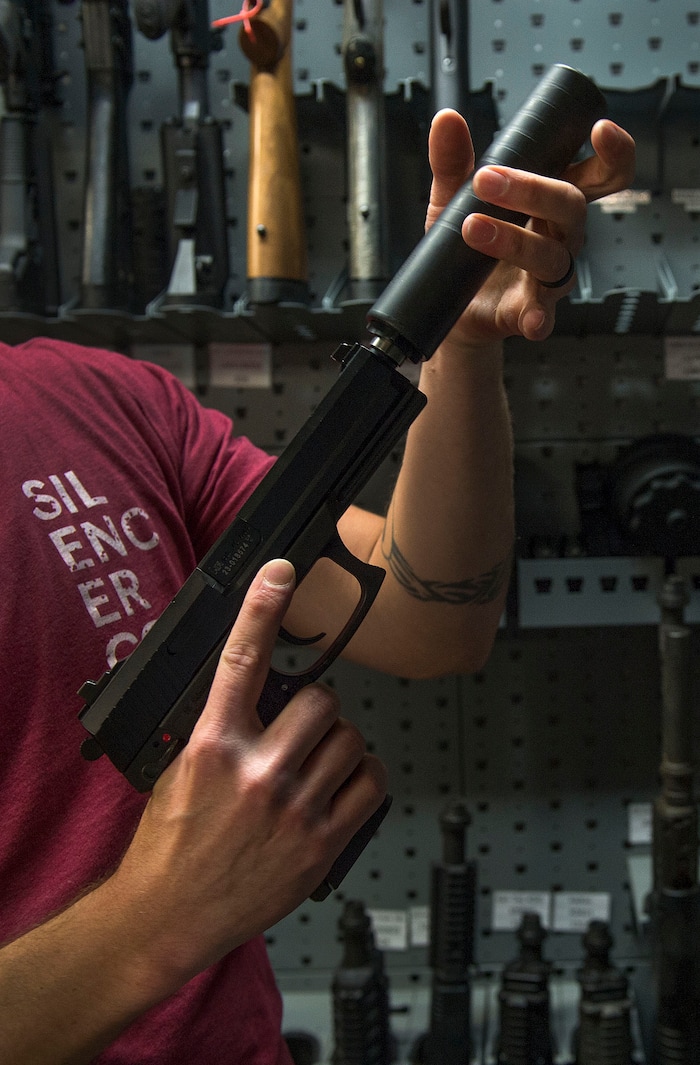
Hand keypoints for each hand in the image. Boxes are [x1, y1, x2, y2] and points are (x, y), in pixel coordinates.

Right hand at [109, 558, 387, 993]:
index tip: (279, 572)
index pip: (241, 661)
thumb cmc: (169, 846)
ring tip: (320, 759)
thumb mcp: (178, 771)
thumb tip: (254, 692)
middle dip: (317, 707)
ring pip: (350, 738)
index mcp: (212, 746)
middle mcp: (256, 772)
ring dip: (340, 741)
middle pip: (320, 701)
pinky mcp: (321, 843)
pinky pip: (371, 784)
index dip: (262, 608)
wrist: (169, 916)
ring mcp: (293, 809)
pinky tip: (343, 783)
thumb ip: (219, 728)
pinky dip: (364, 775)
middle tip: (303, 725)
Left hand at [426, 109, 635, 345]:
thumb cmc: (462, 246)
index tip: (599, 129)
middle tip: (486, 178)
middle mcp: (560, 236)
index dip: (613, 153)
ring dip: (514, 240)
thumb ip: (452, 162)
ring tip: (471, 227)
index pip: (601, 174)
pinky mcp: (531, 312)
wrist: (447, 304)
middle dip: (533, 189)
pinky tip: (529, 318)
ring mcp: (548, 276)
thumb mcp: (451, 199)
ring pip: (552, 255)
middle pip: (572, 207)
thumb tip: (446, 120)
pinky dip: (538, 316)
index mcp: (552, 202)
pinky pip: (543, 315)